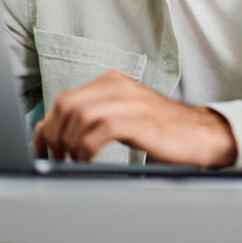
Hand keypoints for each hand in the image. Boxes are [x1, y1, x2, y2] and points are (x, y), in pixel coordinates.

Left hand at [32, 70, 237, 166]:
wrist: (201, 133)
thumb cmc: (162, 129)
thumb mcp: (123, 116)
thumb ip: (92, 117)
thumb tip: (53, 132)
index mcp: (113, 81)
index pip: (64, 99)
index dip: (45, 126)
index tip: (40, 148)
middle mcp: (119, 86)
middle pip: (66, 105)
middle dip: (53, 135)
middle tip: (56, 157)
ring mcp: (130, 101)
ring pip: (79, 115)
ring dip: (68, 143)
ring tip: (72, 160)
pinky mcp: (139, 120)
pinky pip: (99, 130)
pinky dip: (86, 148)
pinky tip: (88, 160)